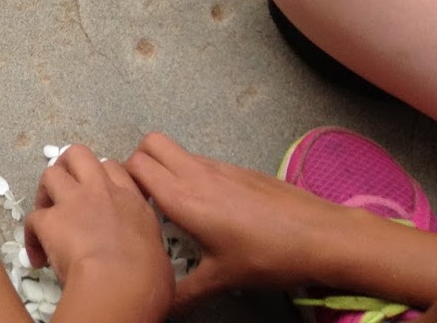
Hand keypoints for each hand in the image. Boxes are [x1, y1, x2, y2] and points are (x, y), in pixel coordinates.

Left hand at [24, 145, 173, 319]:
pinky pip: (32, 218)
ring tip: (47, 215)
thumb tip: (141, 257)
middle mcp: (101, 192)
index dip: (101, 175)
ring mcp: (73, 202)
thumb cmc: (148, 278)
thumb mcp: (158, 252)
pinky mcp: (50, 220)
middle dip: (67, 165)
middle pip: (78, 154)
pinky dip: (31, 236)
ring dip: (45, 192)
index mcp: (130, 200)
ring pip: (50, 174)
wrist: (122, 284)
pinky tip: (38, 256)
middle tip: (64, 188)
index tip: (96, 192)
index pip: (113, 168)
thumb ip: (142, 240)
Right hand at [125, 133, 351, 311]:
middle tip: (146, 196)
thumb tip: (162, 307)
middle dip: (139, 163)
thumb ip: (185, 293)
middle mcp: (196, 174)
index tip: (130, 205)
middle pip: (149, 143)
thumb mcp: (223, 280)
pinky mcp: (239, 169)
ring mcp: (220, 167)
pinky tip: (213, 208)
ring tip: (177, 203)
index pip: (135, 166)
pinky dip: (194, 174)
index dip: (125, 180)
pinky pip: (202, 161)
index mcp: (184, 198)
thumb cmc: (270, 256)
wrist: (323, 236)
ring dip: (167, 167)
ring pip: (176, 150)